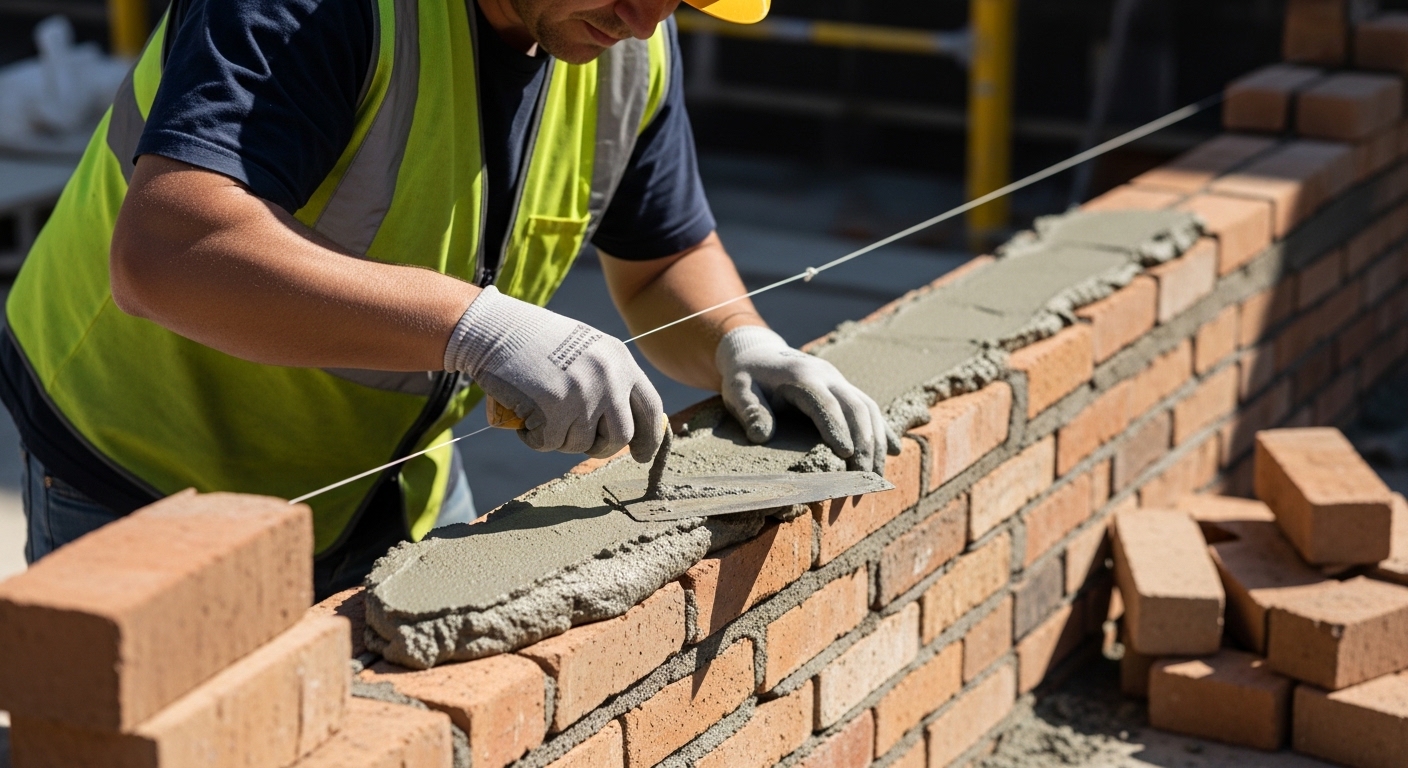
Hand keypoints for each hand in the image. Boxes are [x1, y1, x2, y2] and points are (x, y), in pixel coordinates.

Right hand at [445, 287, 664, 461]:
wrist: (495, 329)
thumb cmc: (536, 342)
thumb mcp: (587, 351)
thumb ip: (610, 381)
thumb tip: (629, 426)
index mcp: (620, 361)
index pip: (650, 407)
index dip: (649, 437)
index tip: (643, 455)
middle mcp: (608, 378)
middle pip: (621, 436)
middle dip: (601, 448)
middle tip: (583, 444)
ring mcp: (582, 394)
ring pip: (580, 444)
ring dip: (559, 439)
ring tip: (542, 414)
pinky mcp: (553, 409)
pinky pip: (548, 444)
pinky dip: (534, 439)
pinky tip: (525, 417)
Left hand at [715, 326, 899, 473]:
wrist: (758, 354)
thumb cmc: (746, 377)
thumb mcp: (737, 390)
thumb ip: (749, 410)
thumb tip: (762, 435)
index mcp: (802, 376)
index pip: (825, 403)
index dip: (837, 428)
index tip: (846, 456)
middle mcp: (828, 376)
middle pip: (856, 407)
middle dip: (865, 444)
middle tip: (864, 479)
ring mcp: (840, 382)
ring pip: (869, 409)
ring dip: (877, 443)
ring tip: (875, 477)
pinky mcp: (845, 391)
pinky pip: (870, 409)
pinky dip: (883, 431)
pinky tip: (893, 452)